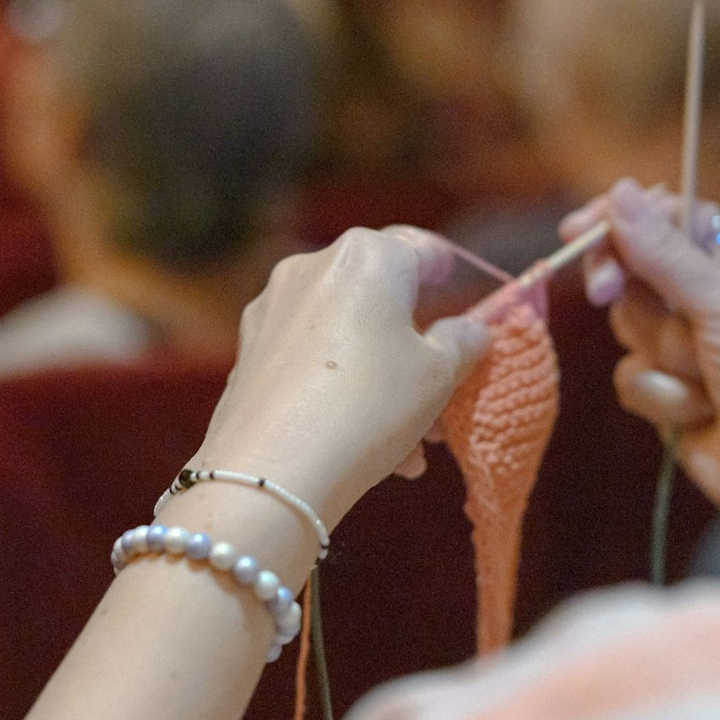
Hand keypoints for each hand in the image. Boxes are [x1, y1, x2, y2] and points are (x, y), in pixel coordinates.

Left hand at [194, 227, 488, 530]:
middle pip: (381, 299)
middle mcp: (312, 267)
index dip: (453, 278)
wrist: (272, 470)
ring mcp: (273, 308)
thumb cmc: (369, 407)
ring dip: (383, 380)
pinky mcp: (249, 351)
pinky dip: (342, 391)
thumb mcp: (438, 375)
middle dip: (417, 349)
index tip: (467, 311)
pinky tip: (367, 448)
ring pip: (347, 337)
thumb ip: (463, 342)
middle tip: (444, 397)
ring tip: (412, 443)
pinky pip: (312, 362)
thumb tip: (471, 329)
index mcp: (366, 255)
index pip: (424, 249)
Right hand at [567, 180, 719, 575]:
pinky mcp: (671, 388)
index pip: (672, 216)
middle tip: (604, 294)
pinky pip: (631, 373)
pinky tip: (701, 413)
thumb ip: (666, 253)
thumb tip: (619, 191)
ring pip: (631, 325)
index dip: (624, 222)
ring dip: (664, 356)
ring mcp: (693, 343)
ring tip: (707, 381)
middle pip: (638, 268)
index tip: (578, 232)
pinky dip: (662, 395)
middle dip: (632, 292)